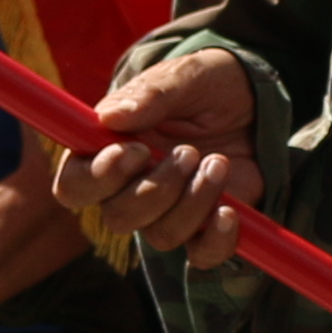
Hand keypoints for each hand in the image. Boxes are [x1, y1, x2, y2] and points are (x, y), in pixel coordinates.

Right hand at [53, 51, 261, 267]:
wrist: (257, 103)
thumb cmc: (209, 86)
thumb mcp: (187, 76)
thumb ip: (151, 93)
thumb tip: (110, 117)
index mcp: (110, 150)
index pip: (74, 185)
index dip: (96, 179)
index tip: (134, 151)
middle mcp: (132, 188)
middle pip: (118, 217)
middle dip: (156, 189)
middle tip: (189, 152)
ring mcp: (169, 212)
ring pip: (161, 236)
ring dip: (193, 202)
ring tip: (218, 162)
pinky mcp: (206, 228)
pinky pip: (202, 256)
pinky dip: (216, 239)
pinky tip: (230, 210)